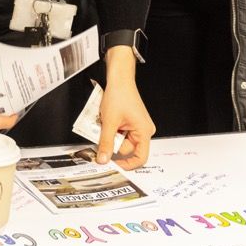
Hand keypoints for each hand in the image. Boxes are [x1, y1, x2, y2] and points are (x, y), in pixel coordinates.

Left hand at [97, 47, 154, 168]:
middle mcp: (143, 130)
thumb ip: (106, 142)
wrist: (119, 79)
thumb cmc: (119, 96)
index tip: (114, 166)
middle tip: (102, 132)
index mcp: (144, 132)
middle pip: (126, 147)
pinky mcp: (130, 122)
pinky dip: (111, 128)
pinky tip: (106, 119)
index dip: (127, 164)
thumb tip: (103, 159)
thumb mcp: (109, 122)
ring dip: (110, 134)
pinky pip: (120, 132)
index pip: (140, 157)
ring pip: (120, 139)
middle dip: (113, 142)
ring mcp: (137, 126)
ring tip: (104, 122)